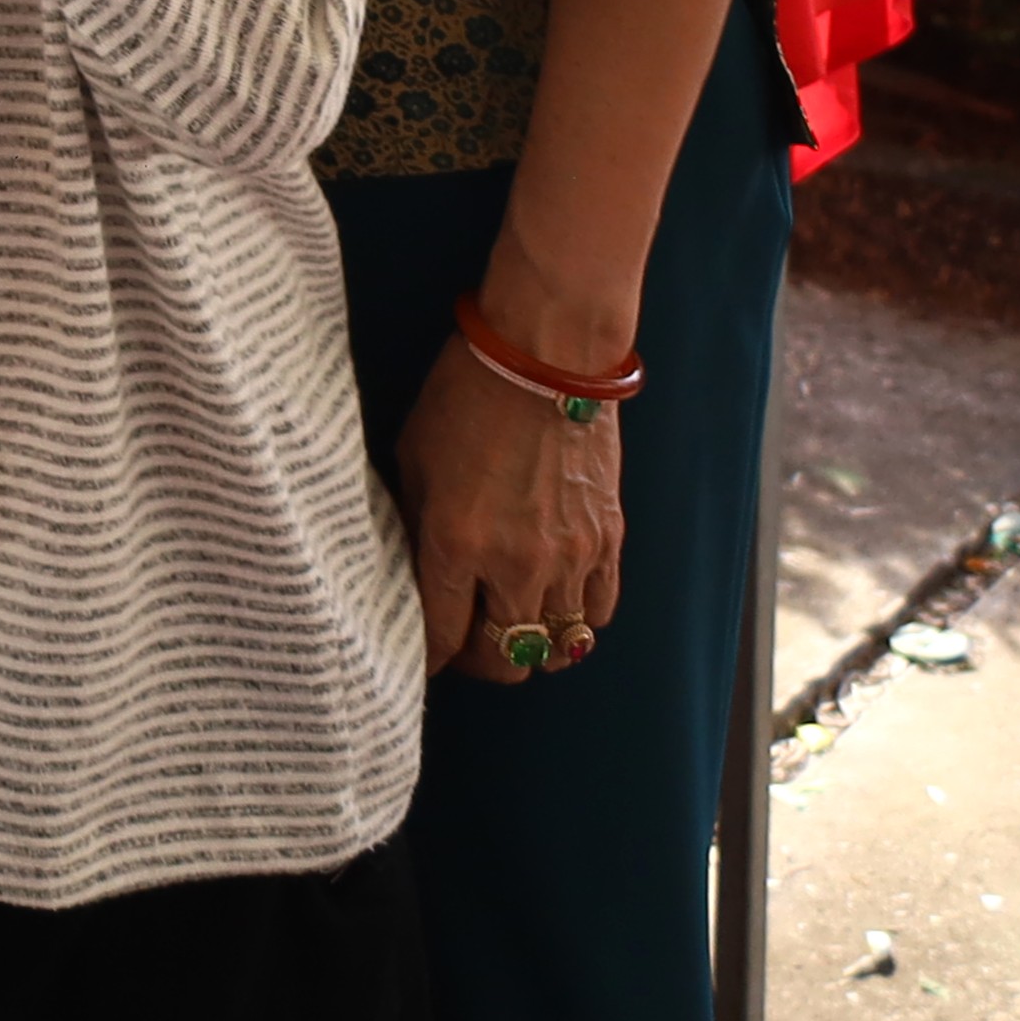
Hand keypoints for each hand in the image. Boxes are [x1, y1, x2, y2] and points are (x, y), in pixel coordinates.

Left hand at [391, 337, 626, 680]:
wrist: (544, 358)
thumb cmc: (464, 398)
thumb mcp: (413, 460)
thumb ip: (414, 525)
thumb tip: (410, 572)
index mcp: (456, 542)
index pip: (443, 637)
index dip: (428, 660)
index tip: (420, 660)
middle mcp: (517, 562)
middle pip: (505, 661)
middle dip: (480, 663)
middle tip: (465, 644)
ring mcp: (570, 557)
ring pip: (557, 647)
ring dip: (531, 645)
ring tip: (511, 623)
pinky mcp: (608, 541)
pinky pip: (599, 613)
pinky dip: (577, 621)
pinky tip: (554, 603)